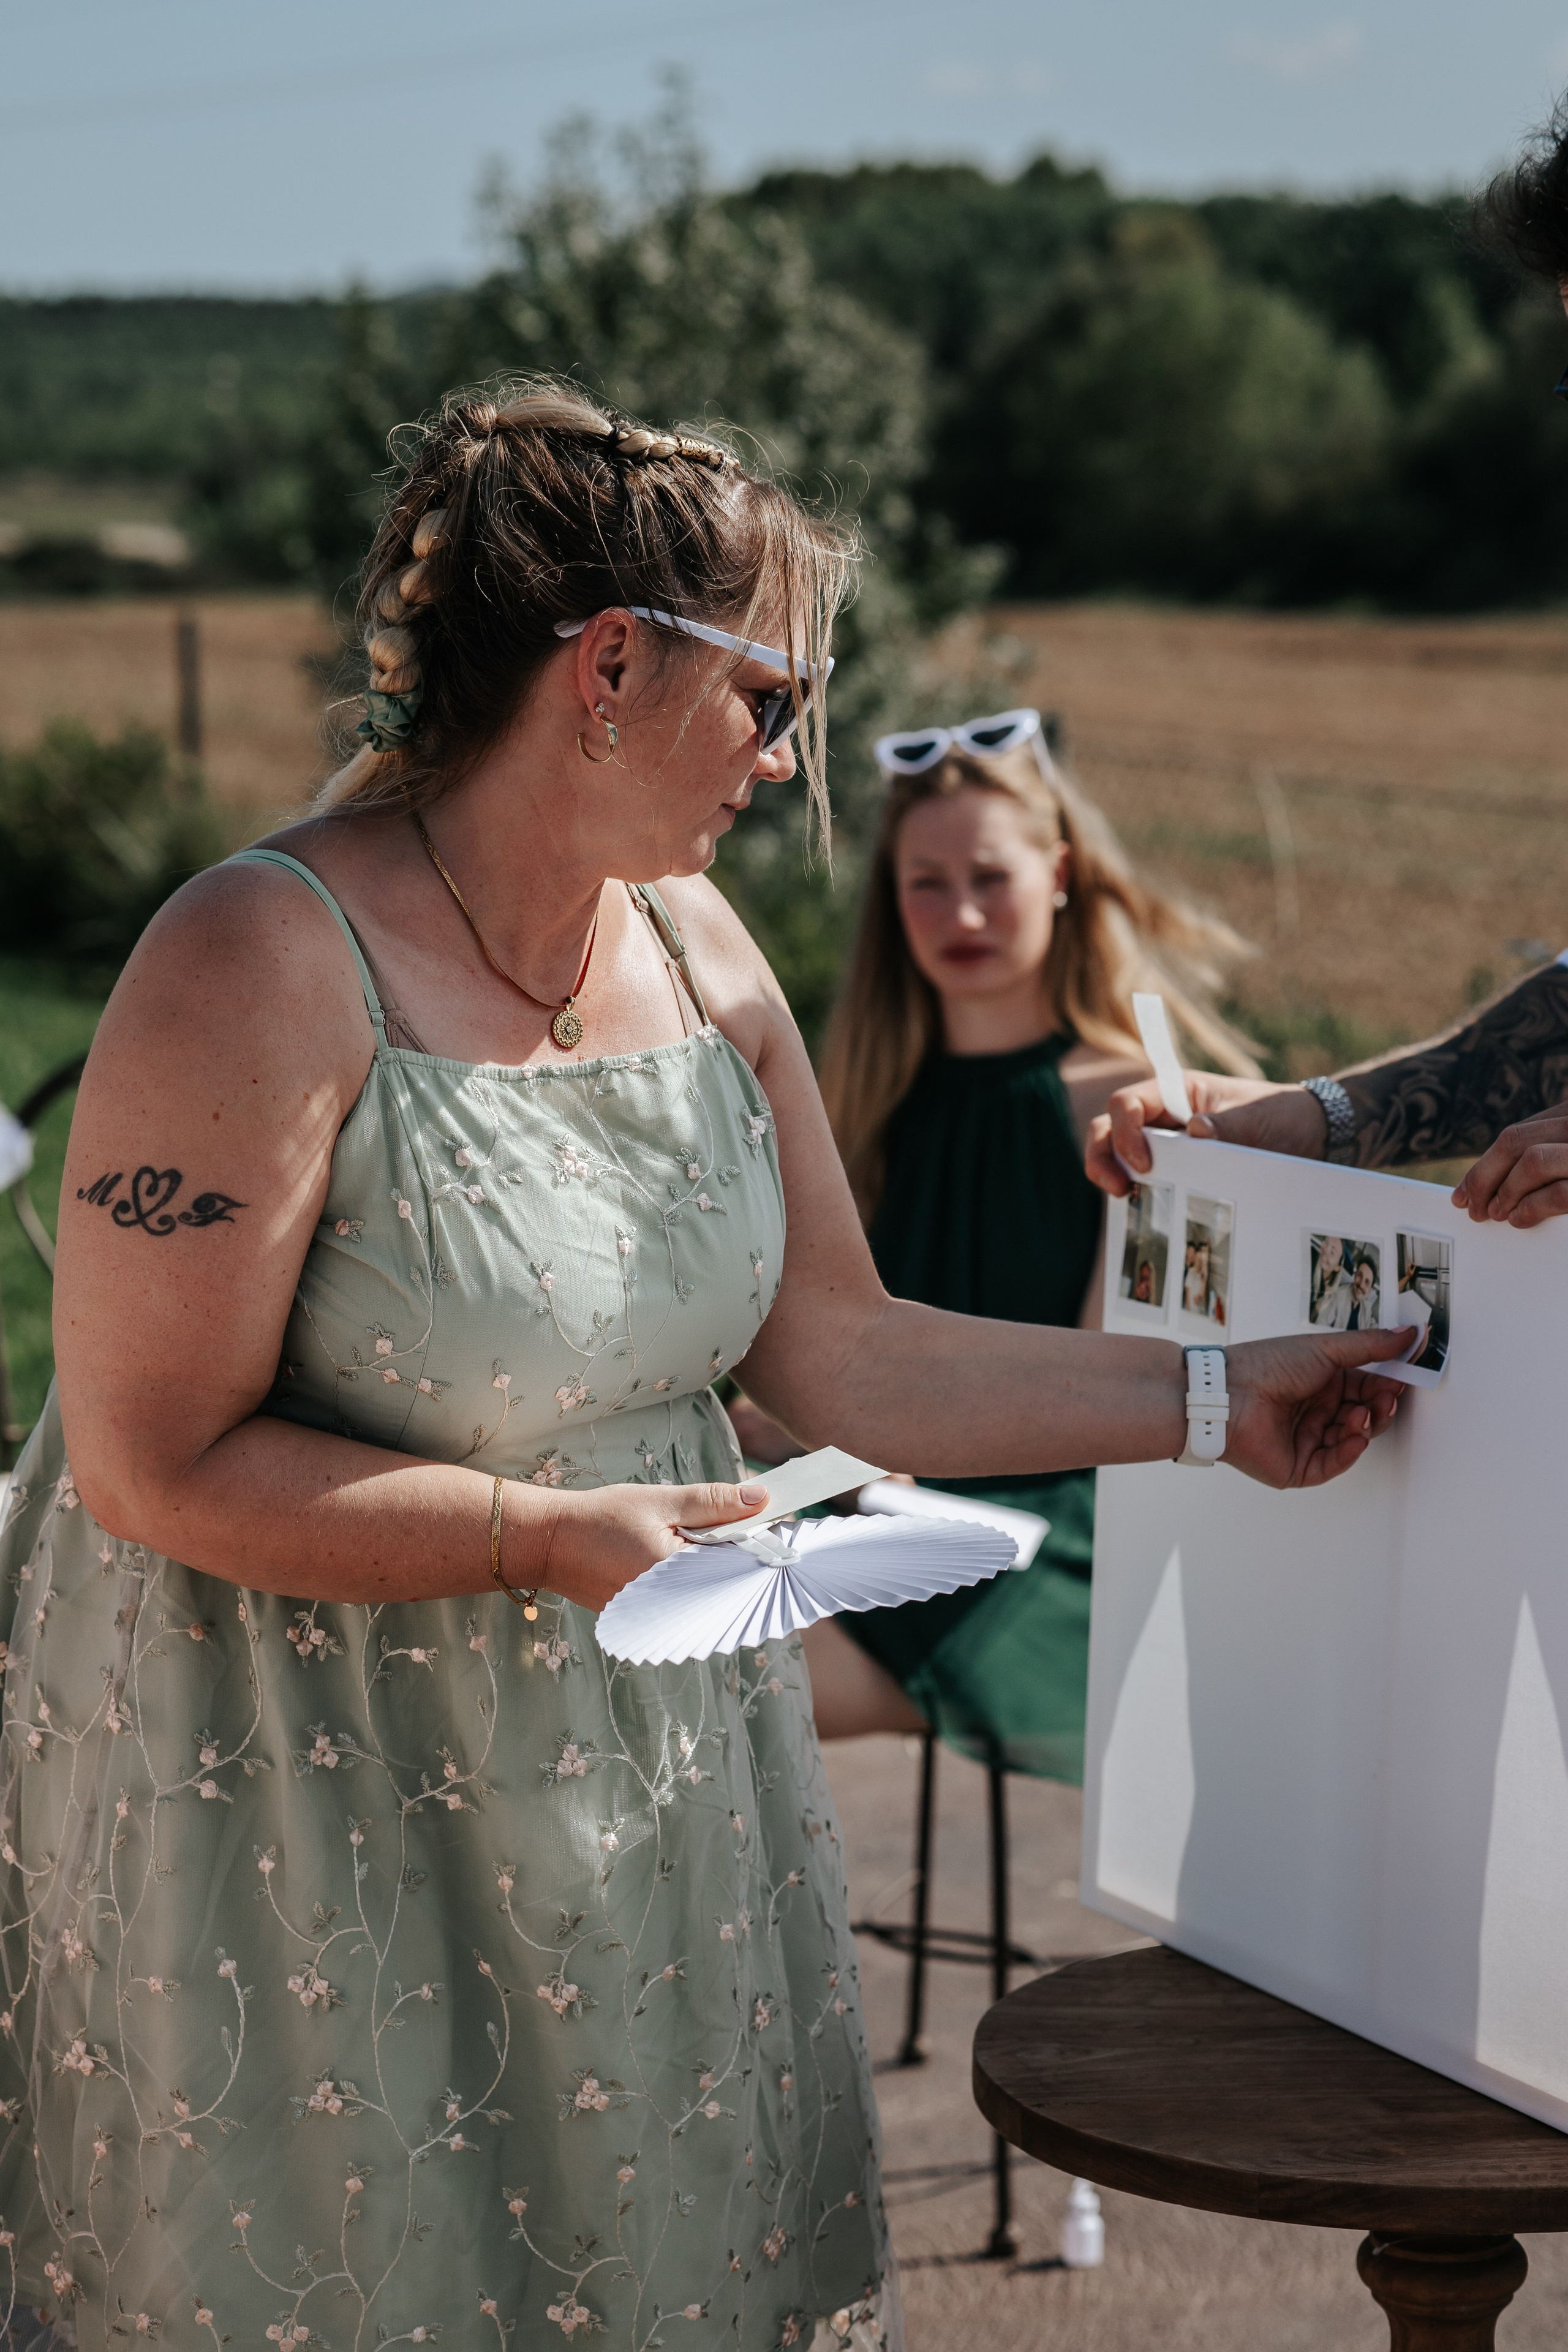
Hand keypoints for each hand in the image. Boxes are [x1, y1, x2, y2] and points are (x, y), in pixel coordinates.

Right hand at [531, 1477, 768, 1613]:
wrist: (548, 1543)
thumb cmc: (599, 1520)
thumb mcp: (661, 1501)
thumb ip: (713, 1503)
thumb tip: (762, 1500)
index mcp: (678, 1578)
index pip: (741, 1567)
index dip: (763, 1544)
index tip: (781, 1524)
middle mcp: (672, 1608)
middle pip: (727, 1584)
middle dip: (742, 1556)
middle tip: (753, 1526)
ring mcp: (659, 1618)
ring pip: (708, 1592)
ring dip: (719, 1567)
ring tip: (719, 1538)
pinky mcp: (649, 1617)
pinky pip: (687, 1599)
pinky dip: (696, 1578)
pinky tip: (696, 1555)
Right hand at [1086, 1075, 1327, 1196]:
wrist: (1305, 1134)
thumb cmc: (1279, 1114)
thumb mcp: (1258, 1117)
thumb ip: (1228, 1124)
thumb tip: (1196, 1130)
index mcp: (1177, 1090)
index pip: (1127, 1102)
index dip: (1124, 1131)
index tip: (1143, 1163)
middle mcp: (1162, 1113)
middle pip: (1108, 1127)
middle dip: (1102, 1155)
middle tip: (1118, 1188)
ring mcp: (1164, 1141)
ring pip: (1115, 1152)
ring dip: (1112, 1173)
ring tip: (1126, 1200)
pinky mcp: (1172, 1166)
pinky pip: (1142, 1177)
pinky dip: (1137, 1192)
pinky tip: (1144, 1212)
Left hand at [1223, 1329, 1410, 1488]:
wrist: (1228, 1393)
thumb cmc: (1267, 1366)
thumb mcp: (1325, 1349)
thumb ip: (1370, 1346)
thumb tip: (1408, 1333)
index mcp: (1321, 1382)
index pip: (1365, 1388)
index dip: (1385, 1387)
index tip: (1404, 1380)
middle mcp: (1315, 1411)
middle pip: (1363, 1416)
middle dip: (1379, 1409)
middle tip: (1389, 1399)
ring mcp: (1306, 1439)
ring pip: (1350, 1441)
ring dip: (1363, 1427)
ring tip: (1363, 1414)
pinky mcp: (1297, 1466)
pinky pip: (1331, 1464)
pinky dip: (1348, 1453)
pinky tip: (1357, 1439)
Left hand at [1452, 1101, 1567, 1227]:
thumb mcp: (1561, 1149)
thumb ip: (1535, 1155)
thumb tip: (1482, 1186)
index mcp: (1566, 1115)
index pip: (1514, 1136)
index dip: (1482, 1166)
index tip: (1464, 1192)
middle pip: (1514, 1143)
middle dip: (1483, 1179)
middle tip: (1473, 1208)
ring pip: (1533, 1161)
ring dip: (1506, 1193)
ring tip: (1496, 1213)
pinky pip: (1559, 1193)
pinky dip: (1532, 1208)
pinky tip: (1520, 1218)